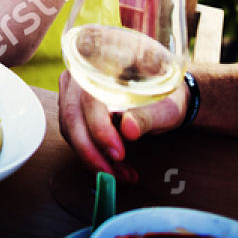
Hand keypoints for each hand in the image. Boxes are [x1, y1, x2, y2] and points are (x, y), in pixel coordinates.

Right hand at [57, 70, 186, 182]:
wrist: (165, 94)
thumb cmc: (166, 94)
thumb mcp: (165, 105)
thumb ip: (147, 115)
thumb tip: (128, 129)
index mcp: (104, 62)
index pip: (90, 97)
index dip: (100, 128)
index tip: (118, 153)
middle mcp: (82, 73)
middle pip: (73, 115)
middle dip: (91, 151)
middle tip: (114, 175)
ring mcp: (73, 89)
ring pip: (71, 128)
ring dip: (92, 157)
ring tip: (120, 174)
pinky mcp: (73, 106)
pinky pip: (74, 133)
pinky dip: (91, 154)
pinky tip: (112, 167)